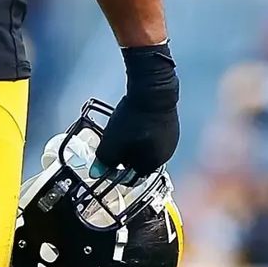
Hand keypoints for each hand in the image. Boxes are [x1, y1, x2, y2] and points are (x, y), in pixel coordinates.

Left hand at [93, 44, 179, 184]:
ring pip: (146, 147)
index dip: (117, 172)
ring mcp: (171, 137)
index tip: (106, 163)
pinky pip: (152, 133)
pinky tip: (133, 121)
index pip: (134, 177)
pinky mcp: (170, 122)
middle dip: (124, 157)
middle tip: (111, 145)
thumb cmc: (132, 120)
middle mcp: (166, 153)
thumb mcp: (112, 143)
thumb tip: (96, 173)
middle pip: (140, 162)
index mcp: (154, 162)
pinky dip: (141, 132)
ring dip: (133, 143)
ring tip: (121, 131)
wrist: (152, 90)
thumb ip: (105, 160)